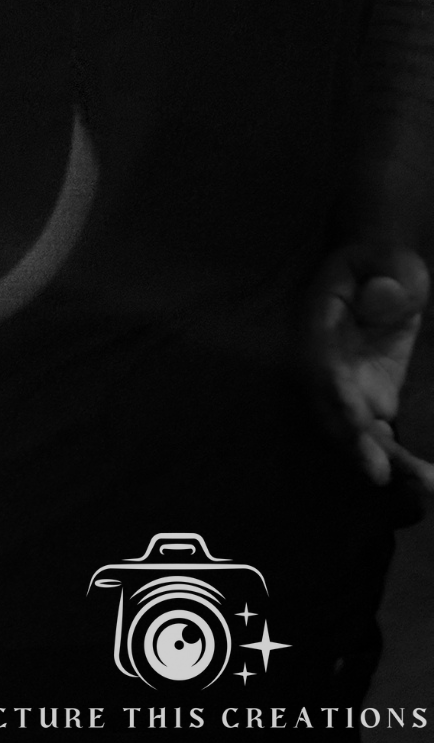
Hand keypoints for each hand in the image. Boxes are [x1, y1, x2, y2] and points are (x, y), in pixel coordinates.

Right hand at [306, 243, 433, 489]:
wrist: (381, 275)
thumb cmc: (384, 263)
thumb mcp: (392, 260)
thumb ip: (391, 274)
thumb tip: (384, 298)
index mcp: (319, 318)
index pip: (320, 359)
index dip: (335, 389)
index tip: (357, 416)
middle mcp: (323, 358)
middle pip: (329, 406)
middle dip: (352, 441)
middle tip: (379, 473)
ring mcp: (345, 382)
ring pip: (353, 428)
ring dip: (381, 458)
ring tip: (421, 483)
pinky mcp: (369, 398)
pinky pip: (379, 433)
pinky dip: (400, 457)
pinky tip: (425, 476)